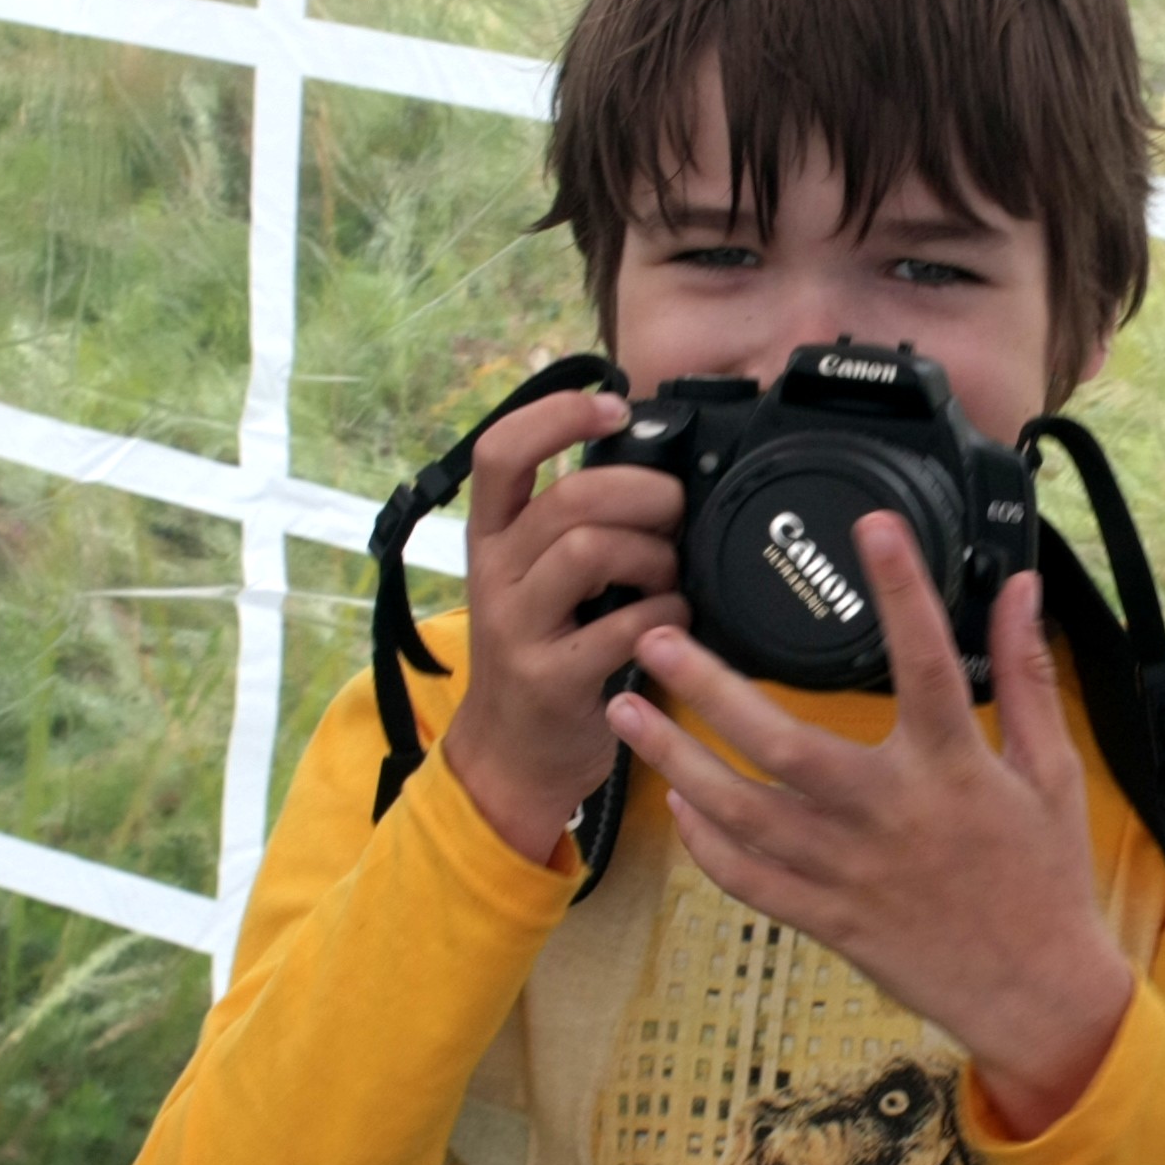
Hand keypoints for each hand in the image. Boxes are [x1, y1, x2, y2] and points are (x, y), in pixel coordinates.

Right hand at [441, 386, 687, 863]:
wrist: (510, 756)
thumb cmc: (544, 650)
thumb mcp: (539, 578)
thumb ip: (576, 525)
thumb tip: (657, 467)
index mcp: (491, 536)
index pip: (501, 451)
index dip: (557, 416)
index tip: (612, 408)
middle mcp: (495, 573)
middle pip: (569, 498)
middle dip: (643, 494)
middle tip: (674, 514)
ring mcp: (518, 627)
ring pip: (590, 551)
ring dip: (654, 556)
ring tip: (670, 575)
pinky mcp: (551, 678)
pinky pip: (622, 627)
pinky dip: (665, 615)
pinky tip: (672, 622)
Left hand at [608, 518, 1134, 1136]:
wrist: (1037, 996)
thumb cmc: (1046, 877)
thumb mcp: (1052, 771)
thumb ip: (1027, 675)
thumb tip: (1023, 589)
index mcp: (955, 768)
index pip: (926, 663)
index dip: (901, 591)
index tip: (871, 527)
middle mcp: (891, 815)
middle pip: (784, 743)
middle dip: (710, 689)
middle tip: (655, 637)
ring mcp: (849, 871)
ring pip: (743, 814)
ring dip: (678, 761)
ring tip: (625, 712)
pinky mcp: (828, 918)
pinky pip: (749, 880)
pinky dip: (706, 843)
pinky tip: (676, 803)